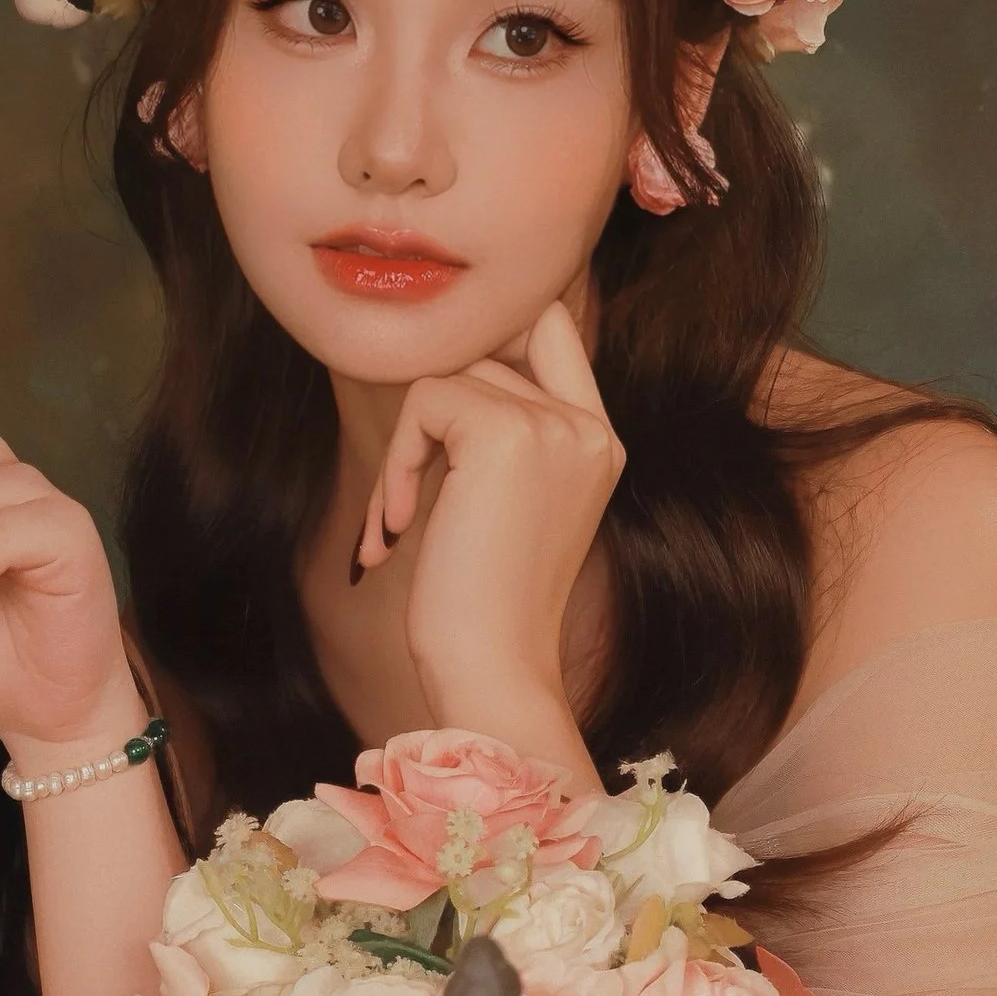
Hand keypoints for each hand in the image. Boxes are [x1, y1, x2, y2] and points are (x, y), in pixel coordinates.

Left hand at [356, 302, 622, 732]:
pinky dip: (397, 461)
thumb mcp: (509, 505)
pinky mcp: (506, 433)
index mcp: (599, 442)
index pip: (552, 326)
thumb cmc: (486, 605)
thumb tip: (442, 370)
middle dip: (431, 417)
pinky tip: (399, 524)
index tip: (443, 409)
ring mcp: (554, 427)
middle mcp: (588, 427)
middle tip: (404, 496)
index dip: (492, 335)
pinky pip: (425, 401)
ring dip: (405, 450)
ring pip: (449, 379)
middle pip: (485, 352)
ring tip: (396, 522)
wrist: (494, 668)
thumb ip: (502, 432)